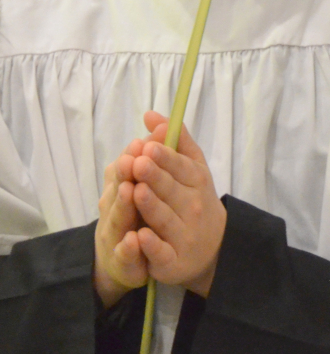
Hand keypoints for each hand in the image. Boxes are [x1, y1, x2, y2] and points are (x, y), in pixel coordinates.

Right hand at [94, 138, 148, 307]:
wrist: (131, 259)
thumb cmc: (142, 213)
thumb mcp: (148, 183)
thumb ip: (152, 156)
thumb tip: (160, 122)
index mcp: (122, 189)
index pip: (124, 170)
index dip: (132, 157)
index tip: (140, 142)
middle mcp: (115, 210)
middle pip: (118, 192)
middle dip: (126, 175)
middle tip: (135, 162)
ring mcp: (116, 236)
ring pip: (118, 220)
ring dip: (123, 205)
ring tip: (131, 190)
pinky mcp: (124, 261)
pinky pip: (126, 255)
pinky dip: (129, 247)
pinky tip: (135, 239)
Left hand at [130, 111, 226, 296]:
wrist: (212, 247)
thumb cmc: (195, 199)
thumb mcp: (192, 169)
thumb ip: (176, 142)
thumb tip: (153, 115)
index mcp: (196, 182)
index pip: (181, 167)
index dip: (166, 157)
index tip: (149, 146)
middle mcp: (192, 207)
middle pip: (171, 191)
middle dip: (156, 177)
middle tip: (139, 162)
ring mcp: (183, 234)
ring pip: (165, 219)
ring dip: (151, 206)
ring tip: (137, 192)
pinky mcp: (172, 260)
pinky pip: (161, 252)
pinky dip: (152, 245)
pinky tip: (140, 236)